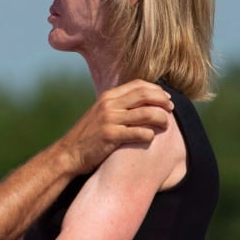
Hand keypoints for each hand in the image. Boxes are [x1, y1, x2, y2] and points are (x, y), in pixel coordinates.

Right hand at [58, 79, 172, 173]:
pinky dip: (150, 135)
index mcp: (107, 97)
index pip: (138, 85)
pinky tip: (150, 139)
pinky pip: (140, 132)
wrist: (69, 154)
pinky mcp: (111, 136)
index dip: (156, 90)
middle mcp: (109, 105)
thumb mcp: (100, 115)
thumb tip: (140, 104)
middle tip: (171, 109)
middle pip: (145, 95)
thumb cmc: (88, 137)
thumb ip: (117, 107)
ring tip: (166, 125)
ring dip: (161, 118)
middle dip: (162, 101)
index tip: (166, 98)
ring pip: (146, 113)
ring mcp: (109, 119)